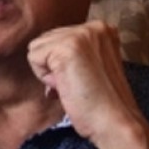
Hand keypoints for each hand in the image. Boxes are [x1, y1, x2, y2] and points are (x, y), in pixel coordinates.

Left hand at [27, 20, 142, 141]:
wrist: (114, 122)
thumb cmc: (101, 103)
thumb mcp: (92, 66)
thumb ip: (74, 54)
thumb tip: (44, 56)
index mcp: (101, 29)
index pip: (59, 37)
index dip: (62, 63)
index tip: (82, 80)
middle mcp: (92, 26)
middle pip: (46, 39)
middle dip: (54, 65)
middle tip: (76, 84)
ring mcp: (80, 35)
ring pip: (38, 47)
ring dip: (49, 71)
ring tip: (73, 84)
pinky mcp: (66, 47)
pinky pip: (33, 57)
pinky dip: (44, 77)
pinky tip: (66, 86)